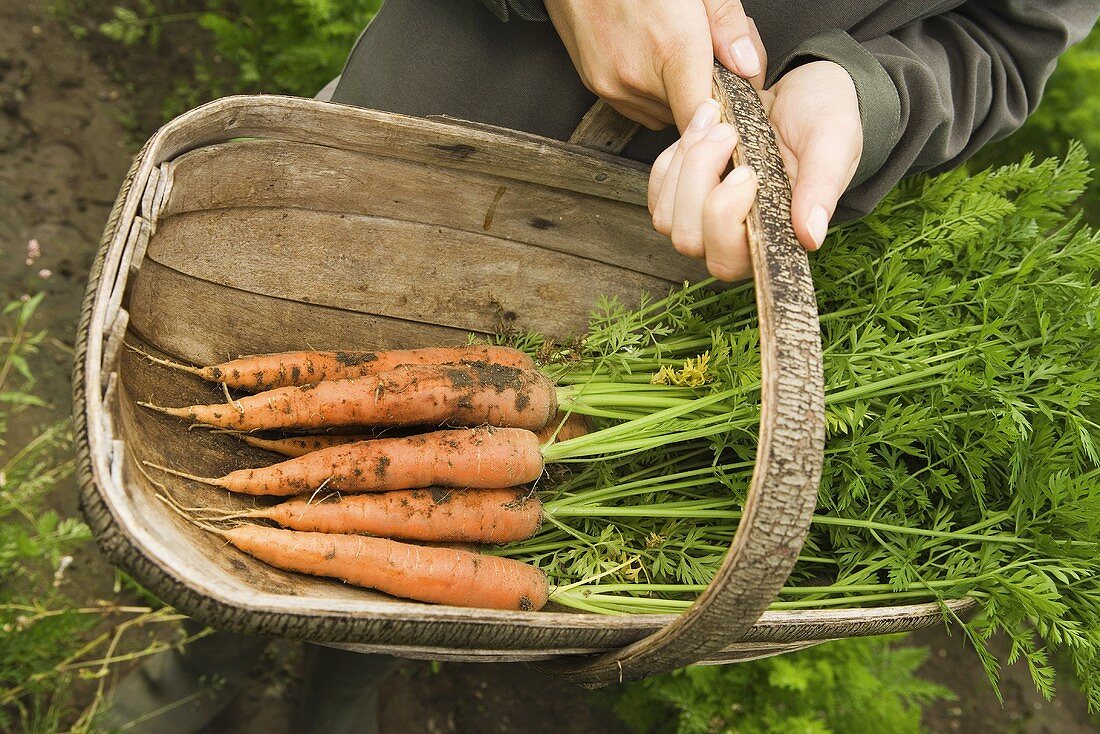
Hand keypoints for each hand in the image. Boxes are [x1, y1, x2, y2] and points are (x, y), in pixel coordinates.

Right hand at [544, 0, 766, 130]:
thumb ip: (727, 25)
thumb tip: (748, 66)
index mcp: (672, 50)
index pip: (701, 117)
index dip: (721, 118)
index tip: (732, 103)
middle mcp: (637, 77)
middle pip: (686, 116)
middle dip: (703, 93)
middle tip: (708, 60)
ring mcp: (613, 85)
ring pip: (661, 115)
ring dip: (675, 96)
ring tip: (675, 56)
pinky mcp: (596, 85)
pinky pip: (636, 108)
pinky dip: (651, 93)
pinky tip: (652, 60)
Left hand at [649, 61, 861, 279]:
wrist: (804, 94)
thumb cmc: (824, 121)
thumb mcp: (834, 143)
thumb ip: (823, 188)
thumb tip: (811, 238)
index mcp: (774, 238)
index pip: (729, 260)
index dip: (724, 219)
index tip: (748, 172)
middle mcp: (735, 239)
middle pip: (688, 239)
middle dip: (699, 180)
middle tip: (730, 132)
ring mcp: (703, 221)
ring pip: (666, 218)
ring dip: (685, 163)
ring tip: (717, 120)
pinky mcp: (682, 195)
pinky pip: (658, 191)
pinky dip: (671, 156)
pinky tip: (701, 126)